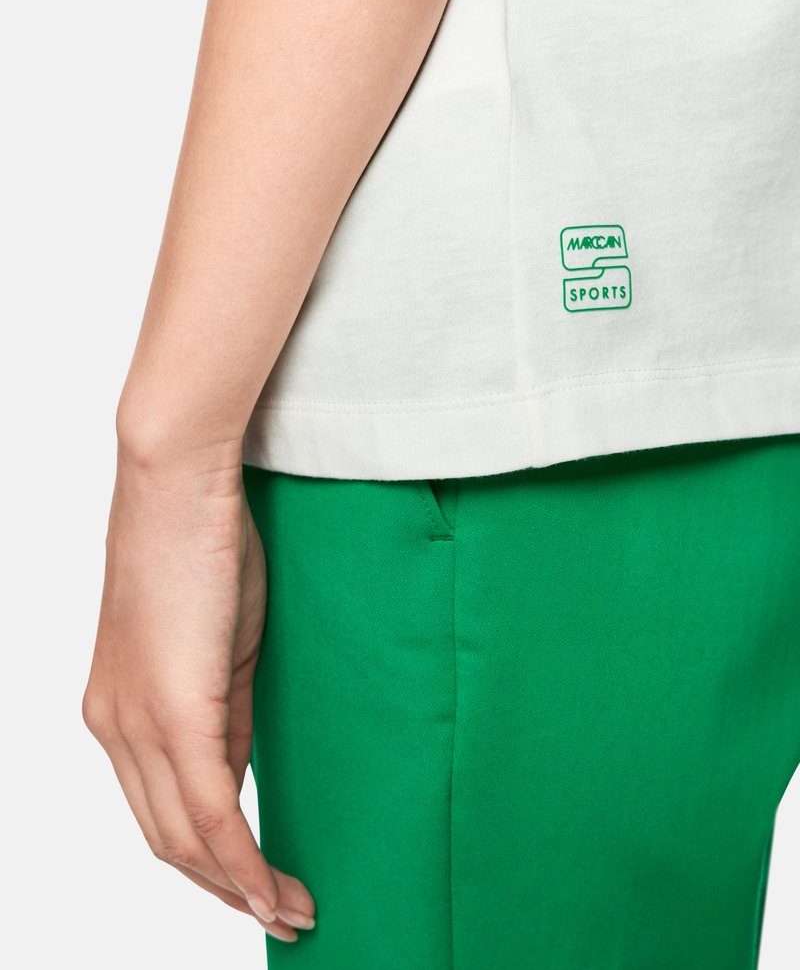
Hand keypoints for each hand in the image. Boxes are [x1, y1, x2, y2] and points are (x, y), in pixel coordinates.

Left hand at [82, 441, 315, 941]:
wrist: (177, 478)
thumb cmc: (198, 543)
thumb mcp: (216, 644)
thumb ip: (221, 713)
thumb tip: (237, 773)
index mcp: (117, 709)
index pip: (158, 807)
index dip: (207, 858)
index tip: (253, 884)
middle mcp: (114, 725)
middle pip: (164, 838)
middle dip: (222, 889)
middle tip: (279, 915)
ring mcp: (137, 720)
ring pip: (182, 839)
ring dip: (238, 888)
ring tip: (290, 913)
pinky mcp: (174, 708)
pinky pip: (209, 810)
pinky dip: (243, 861)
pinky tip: (274, 890)